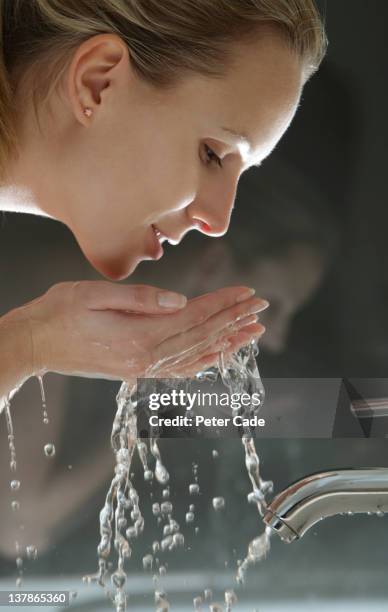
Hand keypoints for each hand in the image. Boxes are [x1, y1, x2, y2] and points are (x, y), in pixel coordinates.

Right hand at [12, 281, 267, 381]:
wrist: (35, 344)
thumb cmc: (59, 313)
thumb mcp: (93, 294)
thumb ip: (139, 299)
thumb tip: (179, 301)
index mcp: (138, 336)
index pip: (193, 317)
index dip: (222, 304)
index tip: (248, 293)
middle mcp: (146, 358)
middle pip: (201, 337)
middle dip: (234, 320)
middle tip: (262, 307)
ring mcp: (142, 368)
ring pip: (196, 356)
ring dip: (227, 342)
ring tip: (253, 332)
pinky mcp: (136, 370)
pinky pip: (179, 369)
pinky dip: (204, 362)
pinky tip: (219, 356)